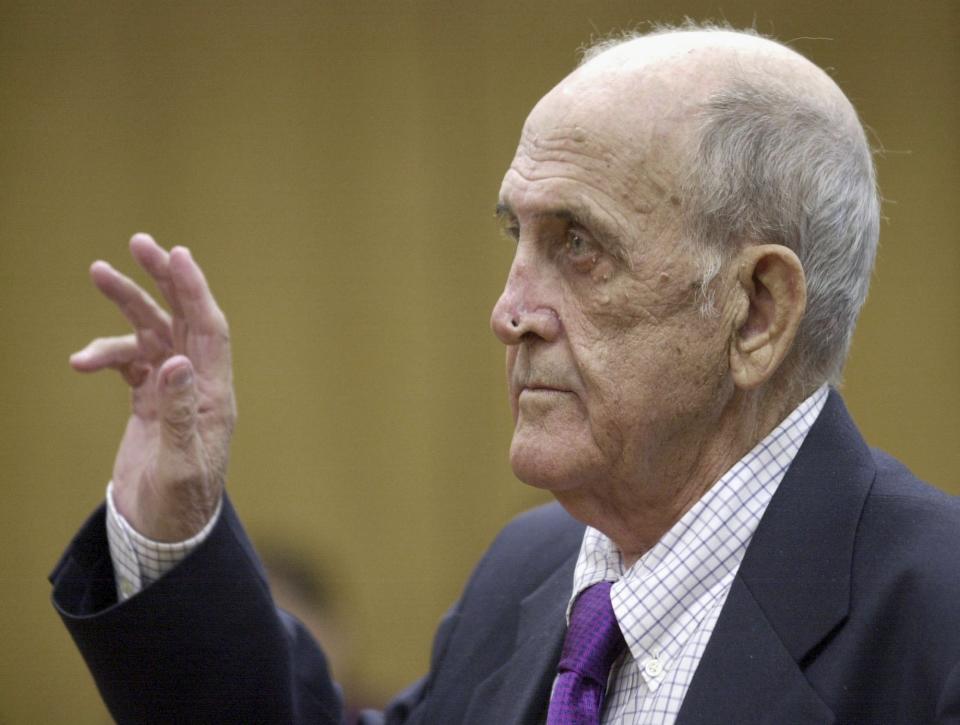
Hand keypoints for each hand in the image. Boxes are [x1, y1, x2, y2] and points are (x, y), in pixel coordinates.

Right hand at [70, 233, 235, 541]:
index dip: (195, 292)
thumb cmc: (177, 507)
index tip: (177, 255)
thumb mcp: (177, 465)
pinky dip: (106, 355)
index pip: (210, 331)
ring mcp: (175, 392)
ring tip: (98, 272)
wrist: (163, 535)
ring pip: (153, 334)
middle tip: (140, 242)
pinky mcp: (152, 403)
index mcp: (216, 397)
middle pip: (185, 320)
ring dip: (127, 306)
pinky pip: (130, 363)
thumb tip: (178, 363)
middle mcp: (199, 386)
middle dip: (165, 280)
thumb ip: (179, 415)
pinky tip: (80, 363)